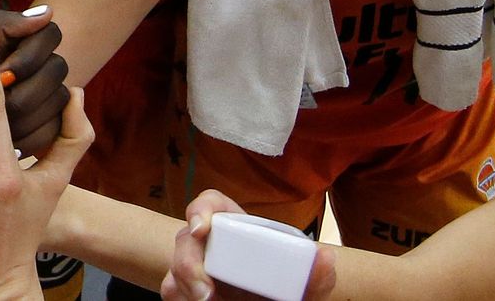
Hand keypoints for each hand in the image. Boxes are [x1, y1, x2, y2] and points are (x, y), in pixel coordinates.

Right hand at [160, 191, 337, 299]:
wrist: (265, 300)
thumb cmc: (282, 290)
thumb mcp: (300, 284)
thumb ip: (315, 274)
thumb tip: (325, 258)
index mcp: (233, 227)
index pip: (209, 204)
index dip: (200, 210)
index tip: (201, 229)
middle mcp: (207, 243)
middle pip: (184, 240)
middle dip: (188, 265)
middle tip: (207, 293)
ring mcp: (192, 267)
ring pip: (172, 270)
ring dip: (184, 289)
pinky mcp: (184, 289)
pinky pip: (170, 290)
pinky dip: (180, 299)